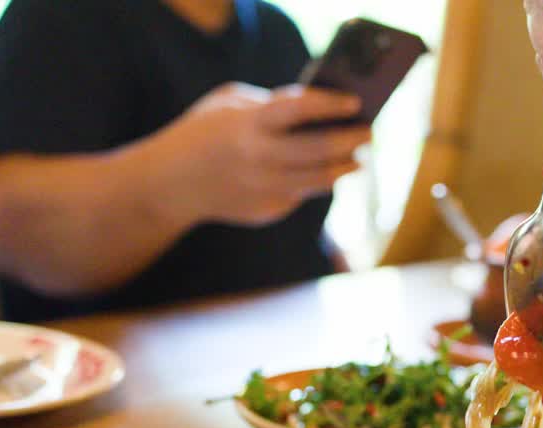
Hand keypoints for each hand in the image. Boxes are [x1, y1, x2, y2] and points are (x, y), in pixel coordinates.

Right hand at [150, 83, 369, 226]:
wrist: (172, 184)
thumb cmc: (204, 132)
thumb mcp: (230, 103)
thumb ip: (272, 103)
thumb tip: (320, 109)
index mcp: (249, 123)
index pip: (301, 109)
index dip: (332, 105)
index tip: (356, 103)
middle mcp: (260, 157)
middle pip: (322, 150)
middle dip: (353, 140)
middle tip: (370, 133)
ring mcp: (266, 188)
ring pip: (322, 179)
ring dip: (346, 167)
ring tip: (358, 158)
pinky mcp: (270, 209)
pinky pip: (303, 193)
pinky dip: (315, 181)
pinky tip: (322, 172)